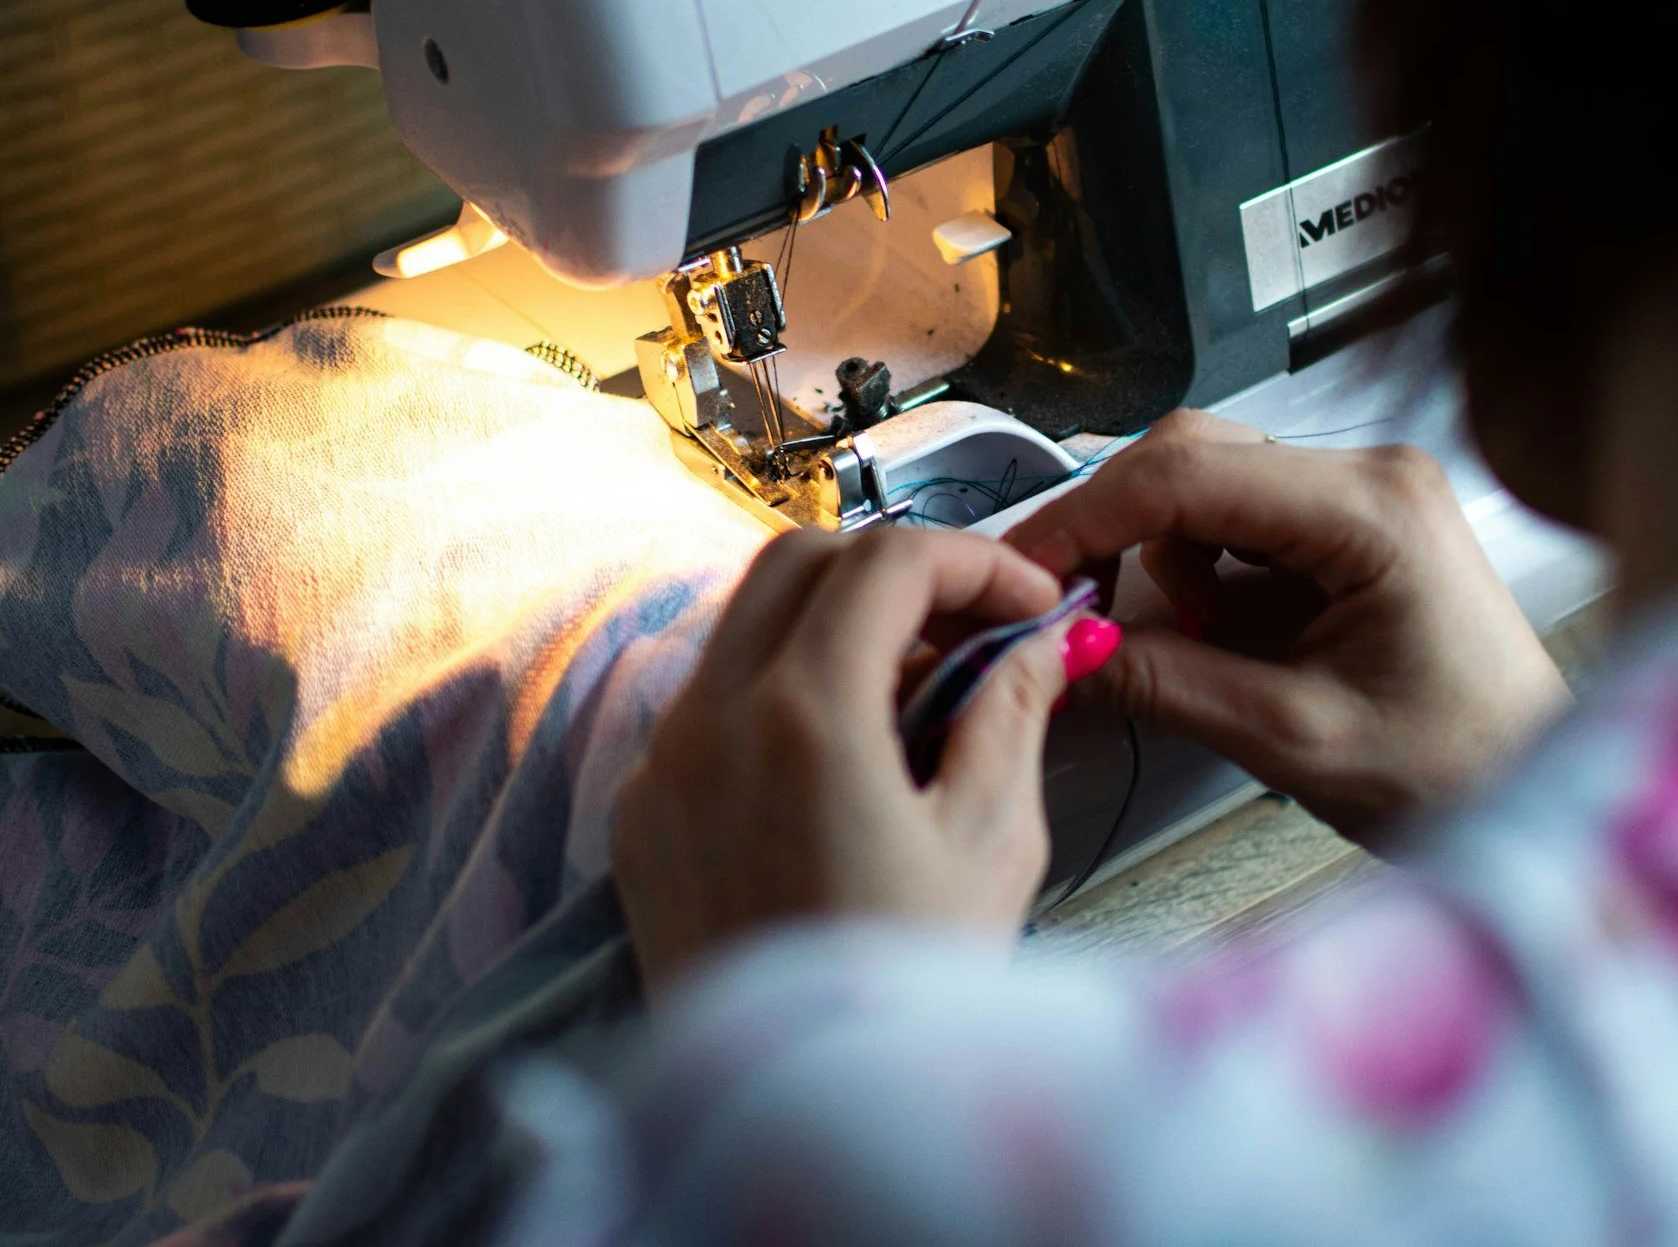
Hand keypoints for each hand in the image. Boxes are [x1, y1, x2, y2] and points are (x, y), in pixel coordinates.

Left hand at [612, 526, 1120, 995]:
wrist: (802, 1117)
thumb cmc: (904, 993)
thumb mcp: (991, 845)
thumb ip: (1011, 714)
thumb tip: (1035, 643)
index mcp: (803, 716)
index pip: (887, 559)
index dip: (974, 560)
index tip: (1028, 602)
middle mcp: (710, 722)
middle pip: (800, 562)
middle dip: (896, 571)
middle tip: (974, 627)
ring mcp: (662, 766)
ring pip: (744, 625)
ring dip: (835, 625)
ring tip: (922, 694)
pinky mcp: (642, 816)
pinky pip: (709, 702)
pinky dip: (780, 689)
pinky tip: (850, 756)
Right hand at [1005, 411, 1568, 845]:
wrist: (1540, 789)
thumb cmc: (1458, 767)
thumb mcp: (1291, 737)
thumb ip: (1166, 682)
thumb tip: (1059, 648)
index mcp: (1374, 510)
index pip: (1187, 476)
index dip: (1086, 519)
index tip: (1022, 573)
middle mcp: (1373, 473)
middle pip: (1190, 455)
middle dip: (1116, 531)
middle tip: (1068, 608)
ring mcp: (1365, 490)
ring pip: (1205, 480)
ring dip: (1163, 555)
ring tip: (1192, 646)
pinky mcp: (1353, 520)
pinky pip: (1238, 513)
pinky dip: (1199, 565)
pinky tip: (1220, 630)